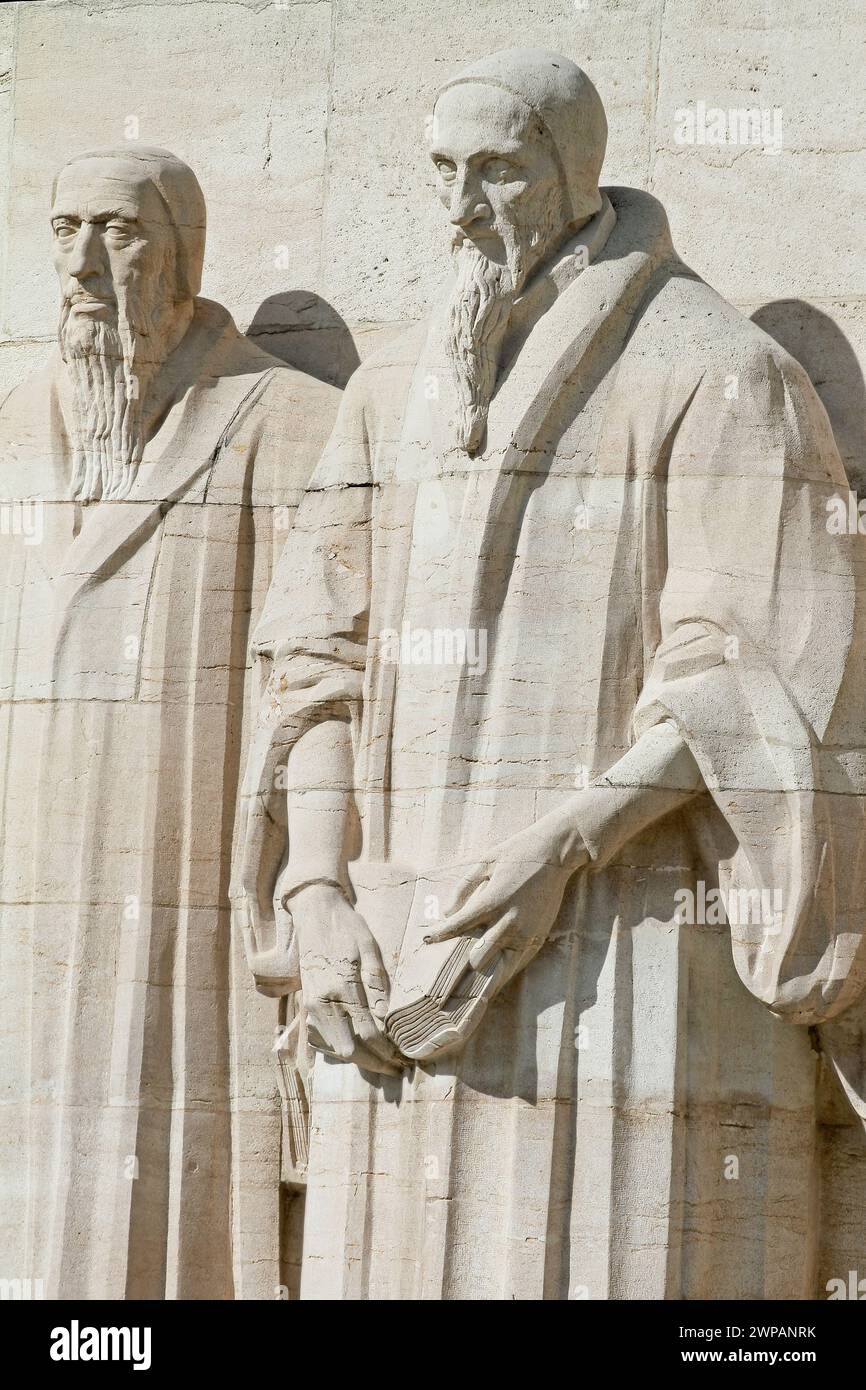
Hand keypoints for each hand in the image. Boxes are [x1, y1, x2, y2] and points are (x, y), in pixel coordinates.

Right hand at [289, 882, 402, 1075]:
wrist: (315, 914)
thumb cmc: (346, 927)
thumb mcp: (368, 948)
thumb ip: (376, 984)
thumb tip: (386, 1017)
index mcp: (341, 986)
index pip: (368, 1031)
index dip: (387, 1050)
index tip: (404, 1058)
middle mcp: (322, 1001)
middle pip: (349, 1049)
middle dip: (374, 1063)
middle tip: (397, 1068)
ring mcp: (311, 1005)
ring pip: (335, 1047)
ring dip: (359, 1058)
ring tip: (384, 1061)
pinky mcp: (307, 1004)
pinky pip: (325, 1036)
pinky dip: (343, 1047)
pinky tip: (362, 1047)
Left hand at [424, 812, 589, 988]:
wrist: (555, 853)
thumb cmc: (516, 853)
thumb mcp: (484, 862)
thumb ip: (462, 887)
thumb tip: (447, 912)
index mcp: (493, 902)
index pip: (458, 927)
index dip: (439, 935)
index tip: (425, 940)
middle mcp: (509, 922)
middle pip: (478, 959)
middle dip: (464, 960)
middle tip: (454, 961)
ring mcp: (526, 934)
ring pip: (501, 971)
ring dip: (485, 974)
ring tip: (471, 983)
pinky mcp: (539, 937)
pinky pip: (518, 964)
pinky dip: (504, 968)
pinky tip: (493, 970)